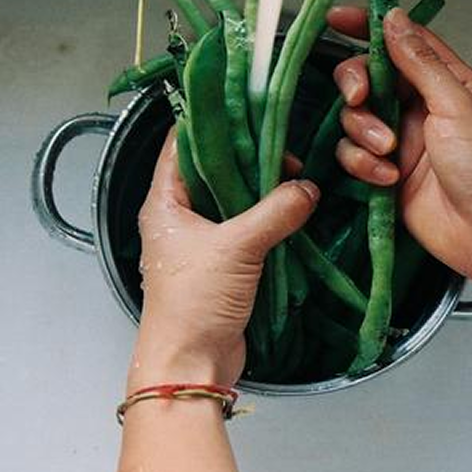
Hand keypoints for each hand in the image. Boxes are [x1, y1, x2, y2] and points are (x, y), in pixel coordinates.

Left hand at [129, 131, 319, 390]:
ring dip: (261, 190)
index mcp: (164, 202)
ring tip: (294, 174)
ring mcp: (200, 241)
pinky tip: (293, 208)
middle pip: (213, 170)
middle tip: (285, 146)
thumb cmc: (193, 303)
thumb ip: (276, 213)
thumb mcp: (238, 248)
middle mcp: (178, 216)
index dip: (212, 121)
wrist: (190, 364)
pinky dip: (267, 218)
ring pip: (232, 200)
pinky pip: (246, 228)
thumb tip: (308, 188)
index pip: (183, 144)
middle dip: (248, 156)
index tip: (248, 106)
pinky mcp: (221, 264)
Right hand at [326, 6, 471, 290]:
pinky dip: (364, 166)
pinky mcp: (386, 174)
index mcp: (447, 82)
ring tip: (389, 153)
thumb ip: (421, 63)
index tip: (337, 20)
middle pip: (369, 77)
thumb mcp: (457, 107)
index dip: (369, 27)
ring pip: (356, 119)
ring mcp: (402, 142)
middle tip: (360, 98)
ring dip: (364, 134)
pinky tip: (387, 179)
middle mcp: (421, 107)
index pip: (404, 41)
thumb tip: (395, 20)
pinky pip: (355, 157)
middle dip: (357, 85)